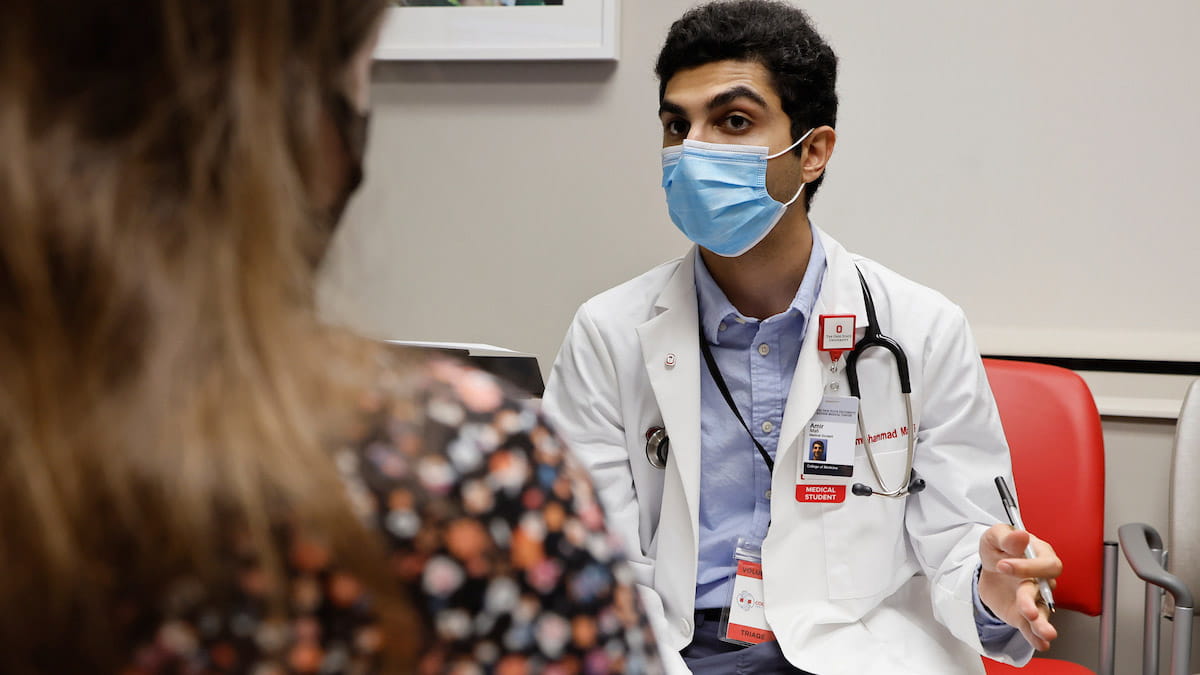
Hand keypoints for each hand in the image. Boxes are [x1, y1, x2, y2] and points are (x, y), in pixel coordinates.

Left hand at [977, 524, 1062, 650]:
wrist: (989, 566)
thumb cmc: (998, 547)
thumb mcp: (995, 536)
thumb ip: (1007, 537)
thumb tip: (1021, 535)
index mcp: (1040, 556)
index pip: (1045, 564)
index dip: (1027, 567)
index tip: (1002, 565)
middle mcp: (1041, 579)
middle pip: (1044, 591)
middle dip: (1032, 600)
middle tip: (1025, 609)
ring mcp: (1034, 598)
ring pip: (1042, 611)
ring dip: (1042, 622)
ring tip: (1044, 633)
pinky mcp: (1023, 614)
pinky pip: (1031, 627)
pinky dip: (1036, 636)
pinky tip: (1041, 644)